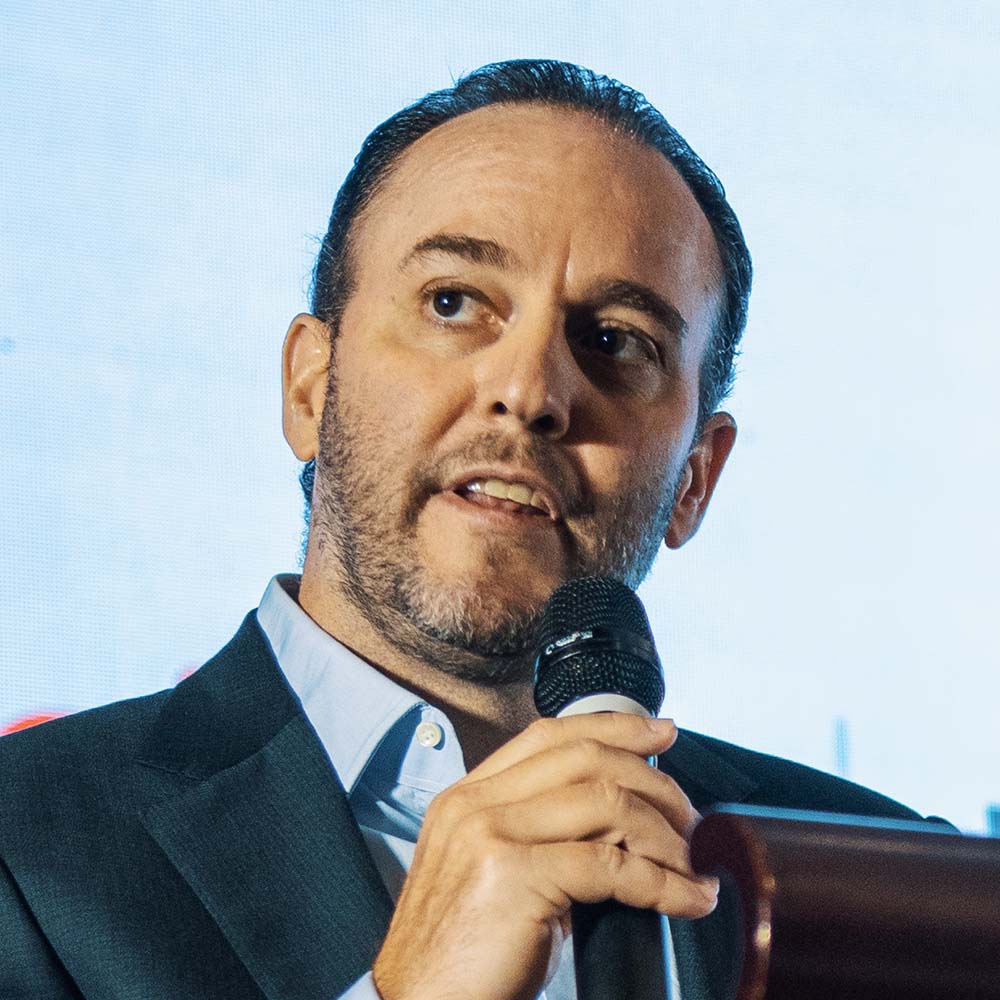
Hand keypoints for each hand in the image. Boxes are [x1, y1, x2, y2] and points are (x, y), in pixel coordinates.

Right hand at [371, 713, 717, 999]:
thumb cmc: (460, 959)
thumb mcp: (493, 877)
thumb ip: (538, 837)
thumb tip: (618, 826)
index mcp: (466, 798)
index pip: (548, 735)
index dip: (612, 727)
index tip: (659, 734)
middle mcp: (474, 805)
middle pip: (583, 758)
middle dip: (652, 781)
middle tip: (690, 817)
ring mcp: (489, 834)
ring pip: (604, 801)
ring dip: (663, 834)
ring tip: (690, 864)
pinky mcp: (513, 876)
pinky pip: (610, 865)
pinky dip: (662, 883)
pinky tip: (685, 899)